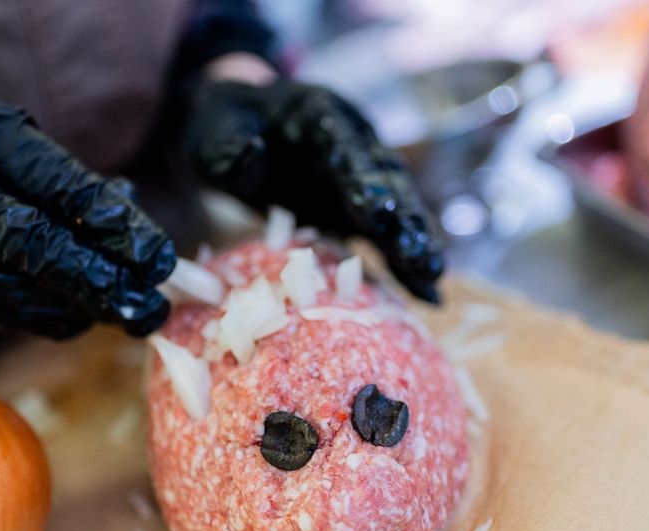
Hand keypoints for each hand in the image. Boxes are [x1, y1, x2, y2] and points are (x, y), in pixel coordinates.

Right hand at [0, 88, 175, 337]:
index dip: (115, 226)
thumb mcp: (6, 143)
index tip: (161, 259)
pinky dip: (40, 319)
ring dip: (77, 311)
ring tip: (127, 316)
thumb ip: (66, 181)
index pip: (59, 186)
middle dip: (101, 283)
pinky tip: (76, 317)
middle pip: (34, 247)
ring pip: (15, 294)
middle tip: (152, 308)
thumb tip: (138, 228)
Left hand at [184, 80, 443, 302]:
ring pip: (398, 209)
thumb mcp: (216, 133)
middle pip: (385, 181)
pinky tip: (429, 297)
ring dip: (416, 244)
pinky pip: (387, 238)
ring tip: (432, 278)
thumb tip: (248, 156)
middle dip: (404, 220)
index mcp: (317, 115)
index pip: (342, 146)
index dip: (362, 179)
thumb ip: (230, 148)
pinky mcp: (361, 210)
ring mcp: (362, 177)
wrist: (239, 128)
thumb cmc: (225, 129)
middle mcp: (352, 142)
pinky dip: (406, 266)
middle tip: (421, 257)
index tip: (377, 210)